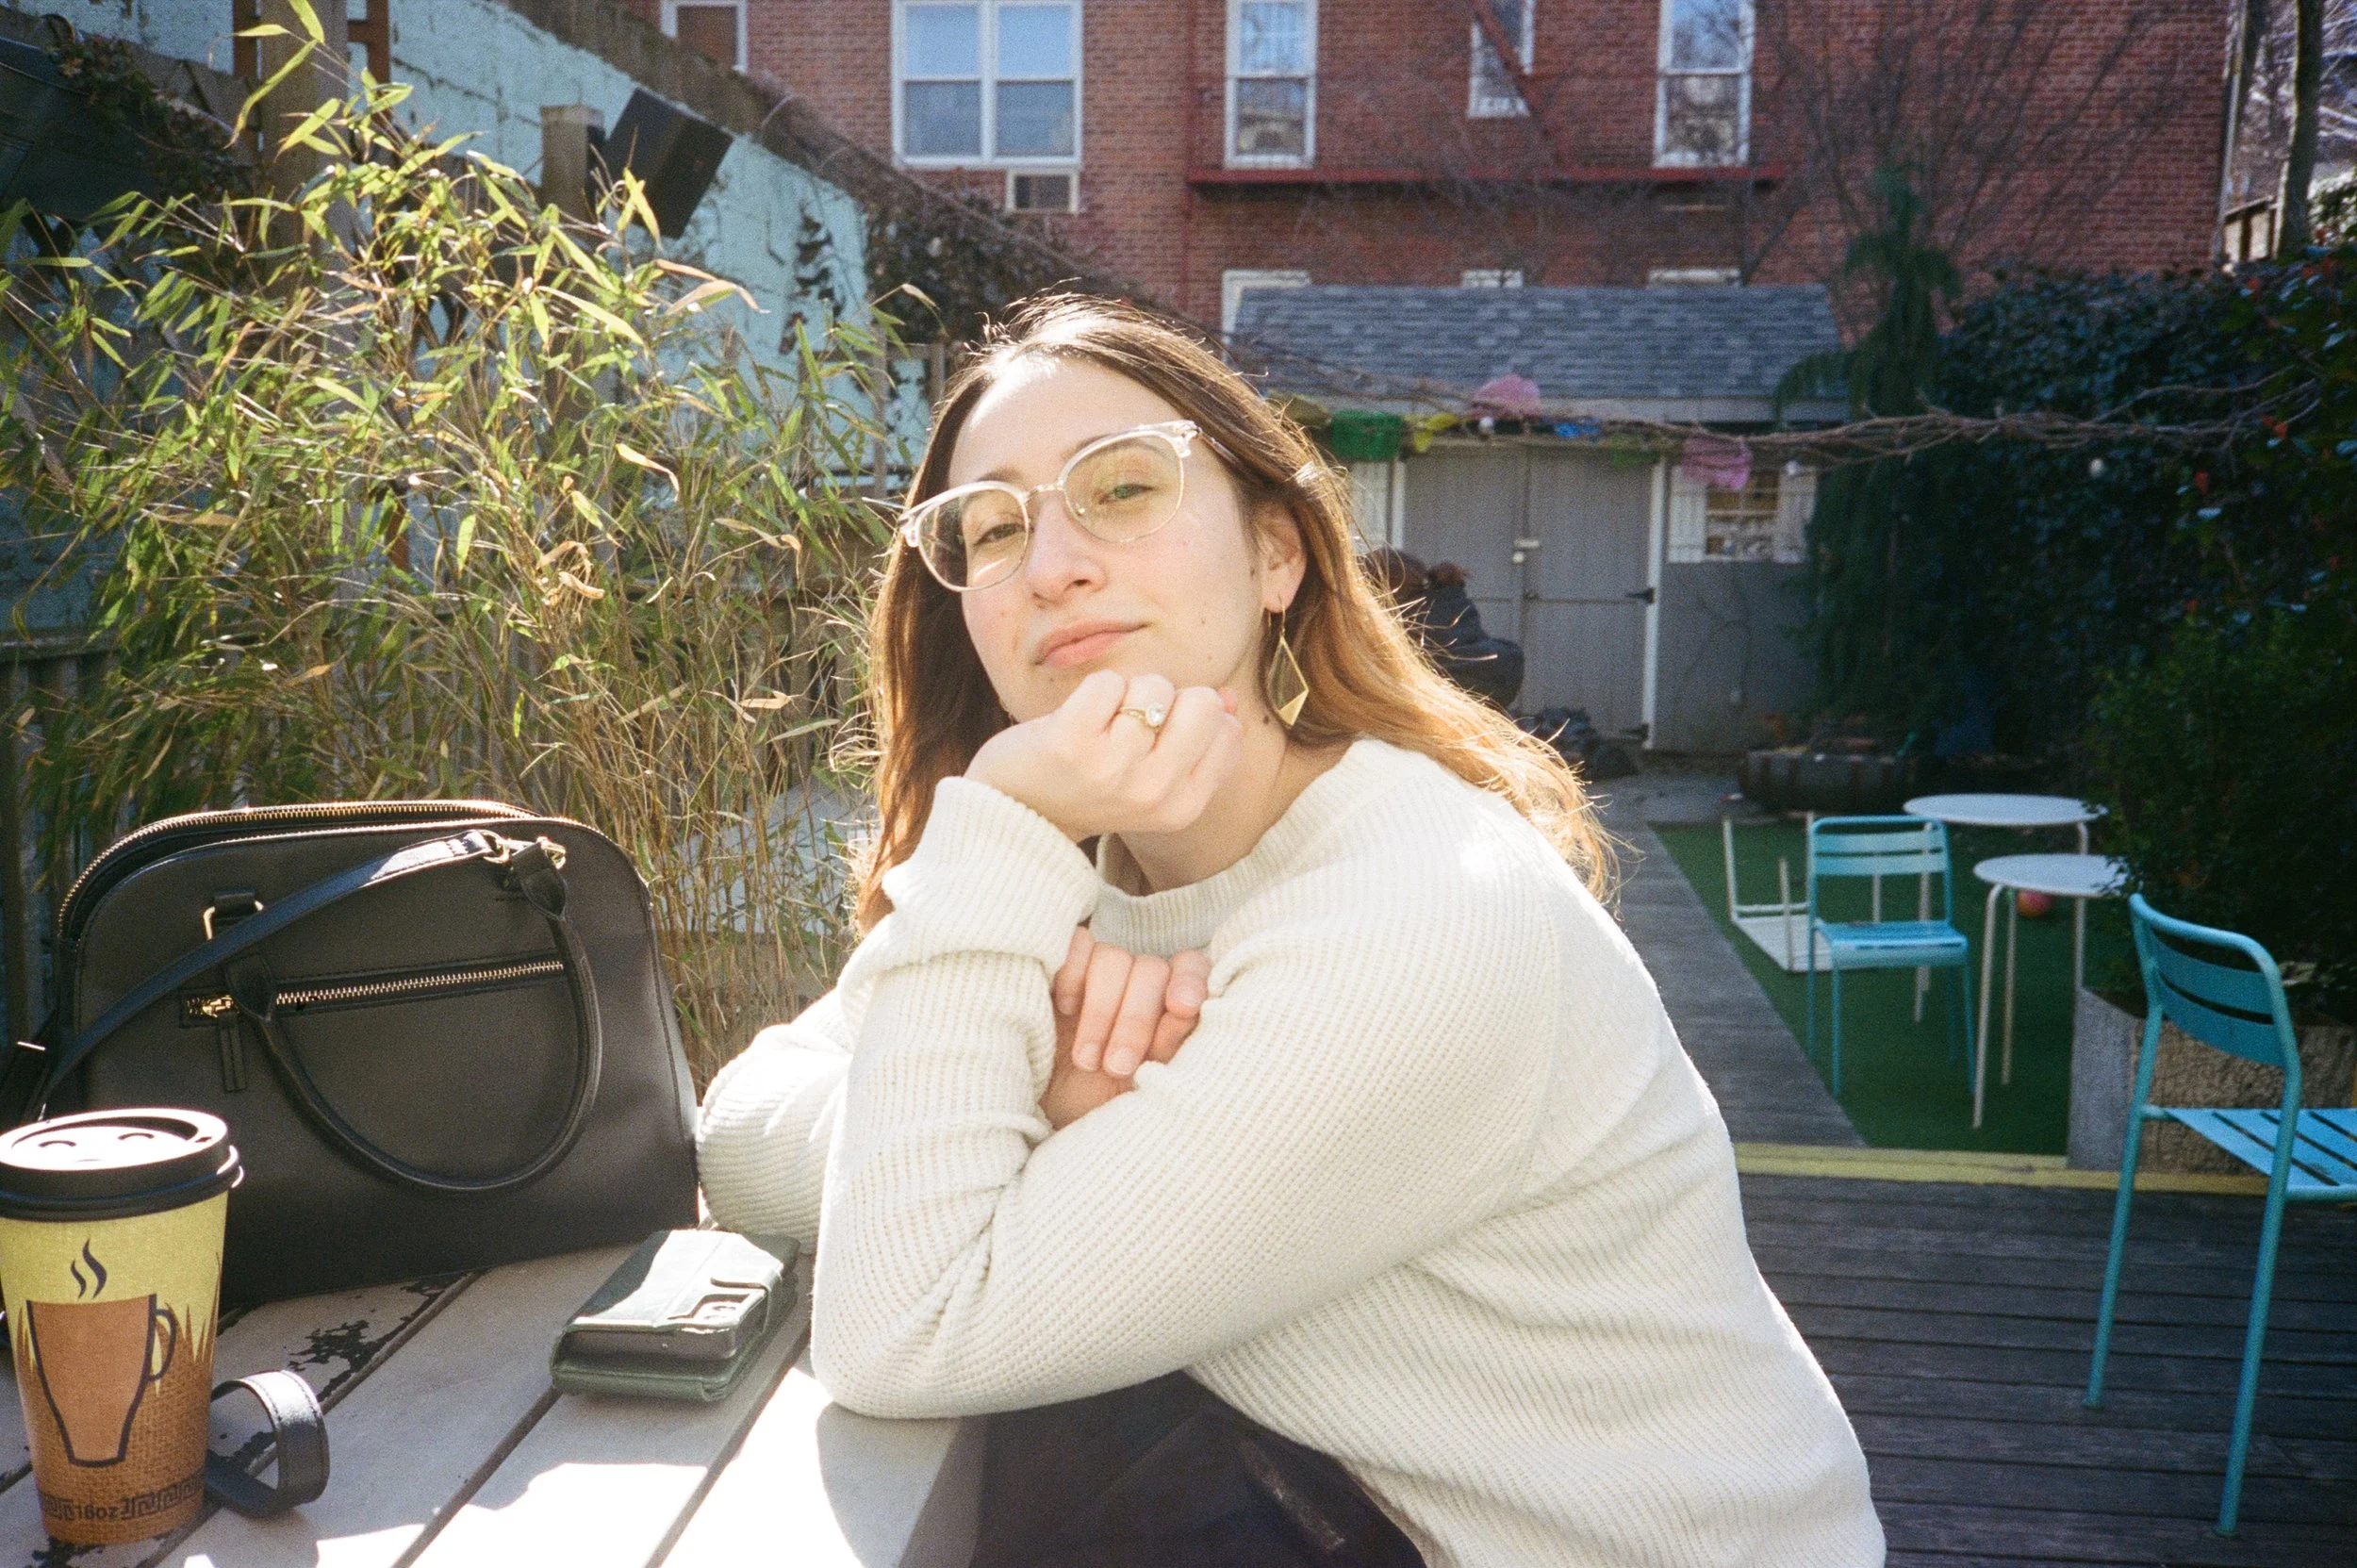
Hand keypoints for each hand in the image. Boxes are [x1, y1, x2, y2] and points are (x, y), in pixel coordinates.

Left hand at [966, 670, 1242, 841]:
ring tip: (1099, 725)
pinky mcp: (1072, 742)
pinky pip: (1108, 682)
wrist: (1018, 812)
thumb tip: (1228, 699)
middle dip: (1169, 699)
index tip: (1159, 740)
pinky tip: (1077, 719)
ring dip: (1126, 693)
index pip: (1228, 732)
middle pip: (1202, 703)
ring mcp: (1113, 769)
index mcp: (1183, 807)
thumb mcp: (1155, 777)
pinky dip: (1095, 689)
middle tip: (1130, 725)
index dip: (1196, 718)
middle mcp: (1154, 793)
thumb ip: (1199, 741)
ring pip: (1153, 687)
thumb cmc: (1092, 784)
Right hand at [1039, 927, 1209, 1129]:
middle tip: (1117, 1067)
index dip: (1189, 981)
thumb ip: (1169, 1045)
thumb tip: (1186, 1009)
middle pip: (1150, 969)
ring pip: (1112, 958)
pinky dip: (1072, 974)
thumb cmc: (1107, 1103)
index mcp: (1170, 1001)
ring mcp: (1098, 973)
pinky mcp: (1060, 970)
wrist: (1052, 1114)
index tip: (1183, 1007)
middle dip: (1135, 1020)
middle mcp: (1138, 980)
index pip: (1189, 967)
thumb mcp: (1144, 1086)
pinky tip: (1066, 1010)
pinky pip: (1075, 947)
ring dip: (1101, 1011)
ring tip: (1087, 1061)